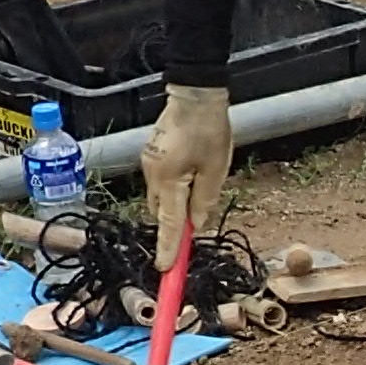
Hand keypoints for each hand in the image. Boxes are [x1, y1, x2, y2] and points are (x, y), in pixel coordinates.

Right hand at [142, 81, 232, 252]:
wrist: (194, 93)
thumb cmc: (209, 128)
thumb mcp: (216, 168)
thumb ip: (205, 199)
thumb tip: (198, 224)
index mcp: (169, 181)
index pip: (170, 225)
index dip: (169, 249)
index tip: (165, 271)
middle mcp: (153, 176)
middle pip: (163, 213)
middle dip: (175, 224)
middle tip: (195, 225)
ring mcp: (149, 165)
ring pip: (161, 198)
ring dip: (176, 204)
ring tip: (199, 183)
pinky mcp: (151, 156)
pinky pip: (161, 183)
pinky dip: (174, 188)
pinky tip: (190, 173)